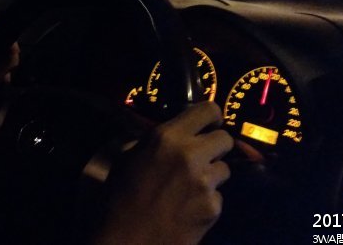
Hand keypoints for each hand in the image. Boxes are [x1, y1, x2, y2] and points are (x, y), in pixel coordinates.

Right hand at [95, 101, 233, 244]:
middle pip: (225, 139)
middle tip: (201, 158)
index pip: (208, 110)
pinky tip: (188, 210)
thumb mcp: (128, 159)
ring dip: (211, 176)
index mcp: (166, 137)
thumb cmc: (117, 199)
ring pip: (224, 169)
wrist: (126, 242)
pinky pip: (217, 196)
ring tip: (190, 188)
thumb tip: (170, 137)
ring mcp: (204, 182)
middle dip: (215, 148)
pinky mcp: (213, 207)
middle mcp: (190, 154)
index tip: (208, 125)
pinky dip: (206, 202)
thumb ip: (153, 143)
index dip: (211, 117)